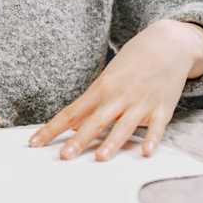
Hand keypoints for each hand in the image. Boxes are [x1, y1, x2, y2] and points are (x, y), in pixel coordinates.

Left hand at [29, 20, 202, 159]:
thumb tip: (74, 127)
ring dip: (112, 142)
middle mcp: (118, 96)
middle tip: (64, 157)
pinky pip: (156, 127)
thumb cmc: (132, 63)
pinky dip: (152, 139)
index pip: (71, 113)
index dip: (52, 129)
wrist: (167, 44)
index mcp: (100, 88)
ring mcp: (140, 103)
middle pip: (94, 121)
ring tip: (100, 158)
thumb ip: (92, 105)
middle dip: (79, 140)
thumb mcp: (107, 79)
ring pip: (124, 126)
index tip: (35, 143)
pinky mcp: (162, 109)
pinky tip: (146, 152)